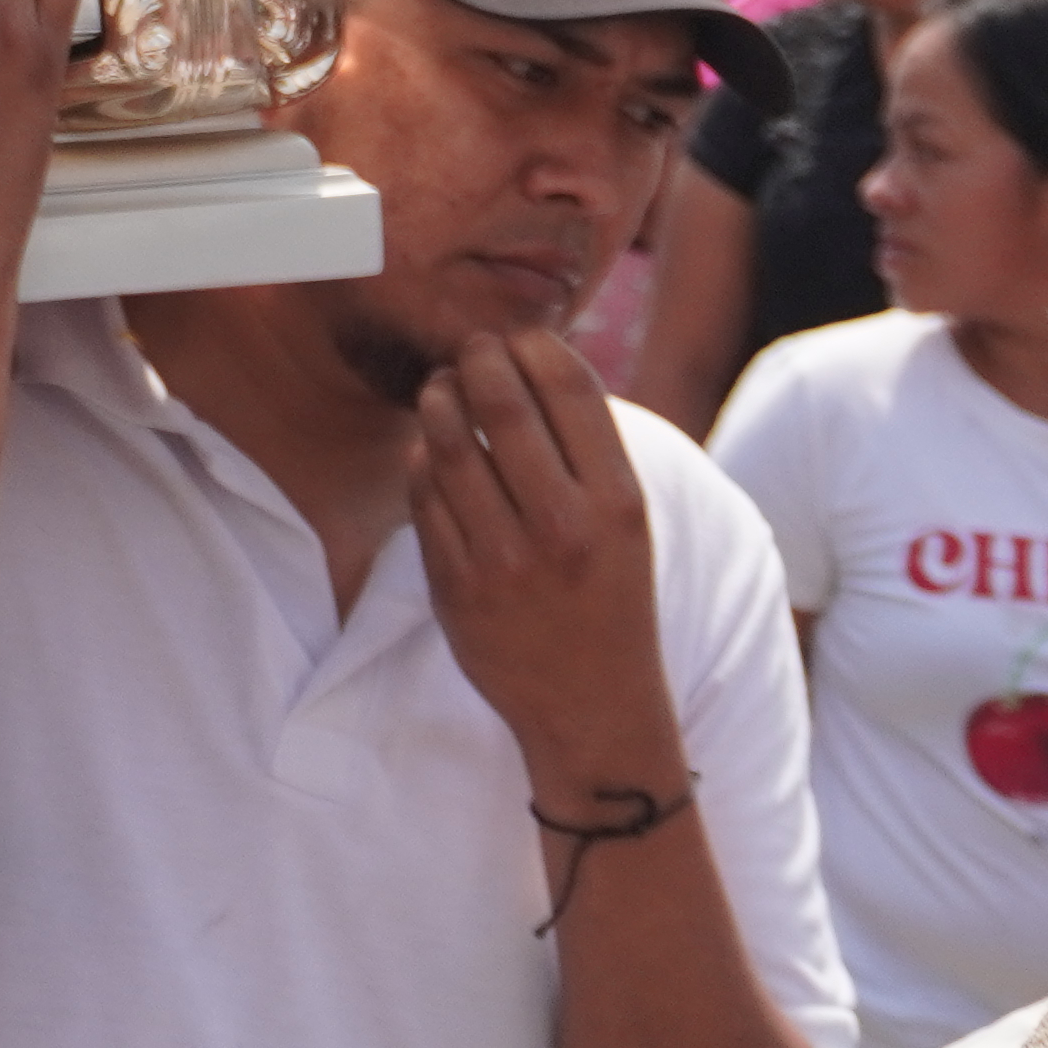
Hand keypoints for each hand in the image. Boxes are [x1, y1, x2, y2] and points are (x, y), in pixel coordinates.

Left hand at [410, 326, 685, 793]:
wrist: (593, 707)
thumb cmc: (609, 596)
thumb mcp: (625, 522)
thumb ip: (586, 451)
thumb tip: (534, 359)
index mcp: (618, 503)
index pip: (570, 388)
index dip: (535, 345)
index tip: (518, 340)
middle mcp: (564, 527)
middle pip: (502, 402)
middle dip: (477, 358)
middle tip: (468, 350)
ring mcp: (505, 561)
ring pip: (449, 445)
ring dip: (438, 399)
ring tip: (440, 388)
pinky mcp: (457, 589)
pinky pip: (424, 498)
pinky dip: (422, 460)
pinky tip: (430, 449)